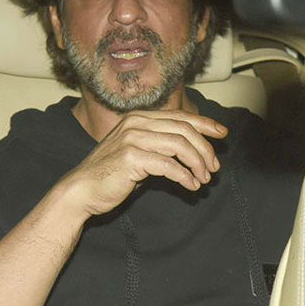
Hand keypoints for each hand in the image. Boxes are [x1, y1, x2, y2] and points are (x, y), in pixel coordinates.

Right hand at [59, 110, 227, 216]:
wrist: (82, 189)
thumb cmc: (112, 173)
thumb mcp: (138, 151)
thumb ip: (159, 144)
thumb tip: (191, 149)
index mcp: (139, 118)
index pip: (179, 116)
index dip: (204, 123)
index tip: (222, 133)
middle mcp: (136, 123)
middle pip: (184, 129)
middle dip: (205, 148)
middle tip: (214, 167)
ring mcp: (132, 138)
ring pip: (179, 145)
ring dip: (197, 163)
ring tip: (204, 179)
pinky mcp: (131, 157)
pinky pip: (168, 165)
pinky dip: (184, 176)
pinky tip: (191, 185)